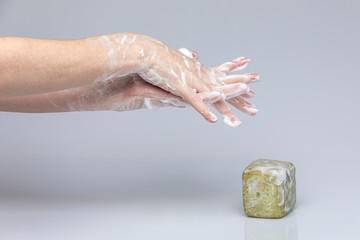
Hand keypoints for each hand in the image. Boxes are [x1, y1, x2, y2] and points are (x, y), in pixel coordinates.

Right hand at [89, 33, 257, 125]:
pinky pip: (193, 100)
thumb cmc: (155, 61)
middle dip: (240, 98)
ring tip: (247, 110)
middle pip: (223, 89)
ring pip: (214, 95)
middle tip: (255, 105)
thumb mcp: (172, 69)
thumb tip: (185, 80)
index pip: (220, 81)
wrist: (144, 52)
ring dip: (230, 104)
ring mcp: (190, 80)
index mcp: (197, 72)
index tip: (247, 92)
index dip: (234, 87)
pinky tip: (212, 119)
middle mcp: (198, 75)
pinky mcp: (179, 85)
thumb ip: (181, 76)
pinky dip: (203, 109)